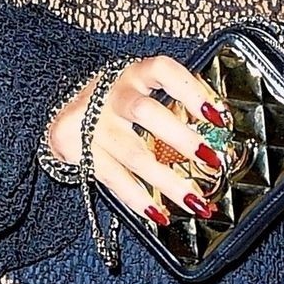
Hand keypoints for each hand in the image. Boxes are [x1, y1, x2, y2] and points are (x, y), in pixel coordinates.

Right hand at [46, 54, 230, 231]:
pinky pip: (115, 180)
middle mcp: (112, 96)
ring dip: (169, 181)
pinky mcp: (81, 154)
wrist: (67, 113)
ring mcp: (94, 125)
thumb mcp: (142, 87)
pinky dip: (139, 199)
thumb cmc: (119, 100)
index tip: (215, 115)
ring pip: (134, 155)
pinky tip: (159, 213)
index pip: (162, 71)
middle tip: (210, 158)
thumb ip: (174, 99)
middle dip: (181, 138)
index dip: (191, 90)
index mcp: (134, 74)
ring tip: (195, 200)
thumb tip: (216, 123)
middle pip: (146, 113)